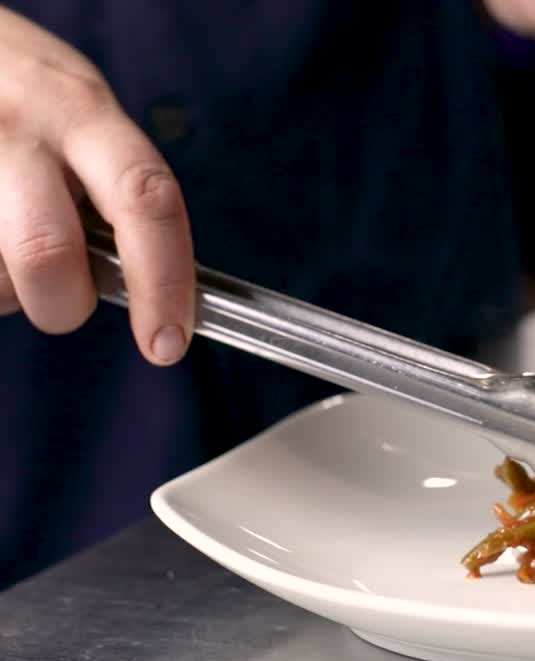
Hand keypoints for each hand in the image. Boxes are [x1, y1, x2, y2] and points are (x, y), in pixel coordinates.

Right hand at [0, 7, 193, 364]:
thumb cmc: (28, 94)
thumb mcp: (84, 116)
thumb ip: (114, 186)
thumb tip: (147, 287)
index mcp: (85, 114)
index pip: (145, 201)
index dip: (164, 281)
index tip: (169, 342)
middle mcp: (22, 129)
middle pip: (47, 254)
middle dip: (63, 303)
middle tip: (65, 296)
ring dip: (8, 286)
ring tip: (8, 240)